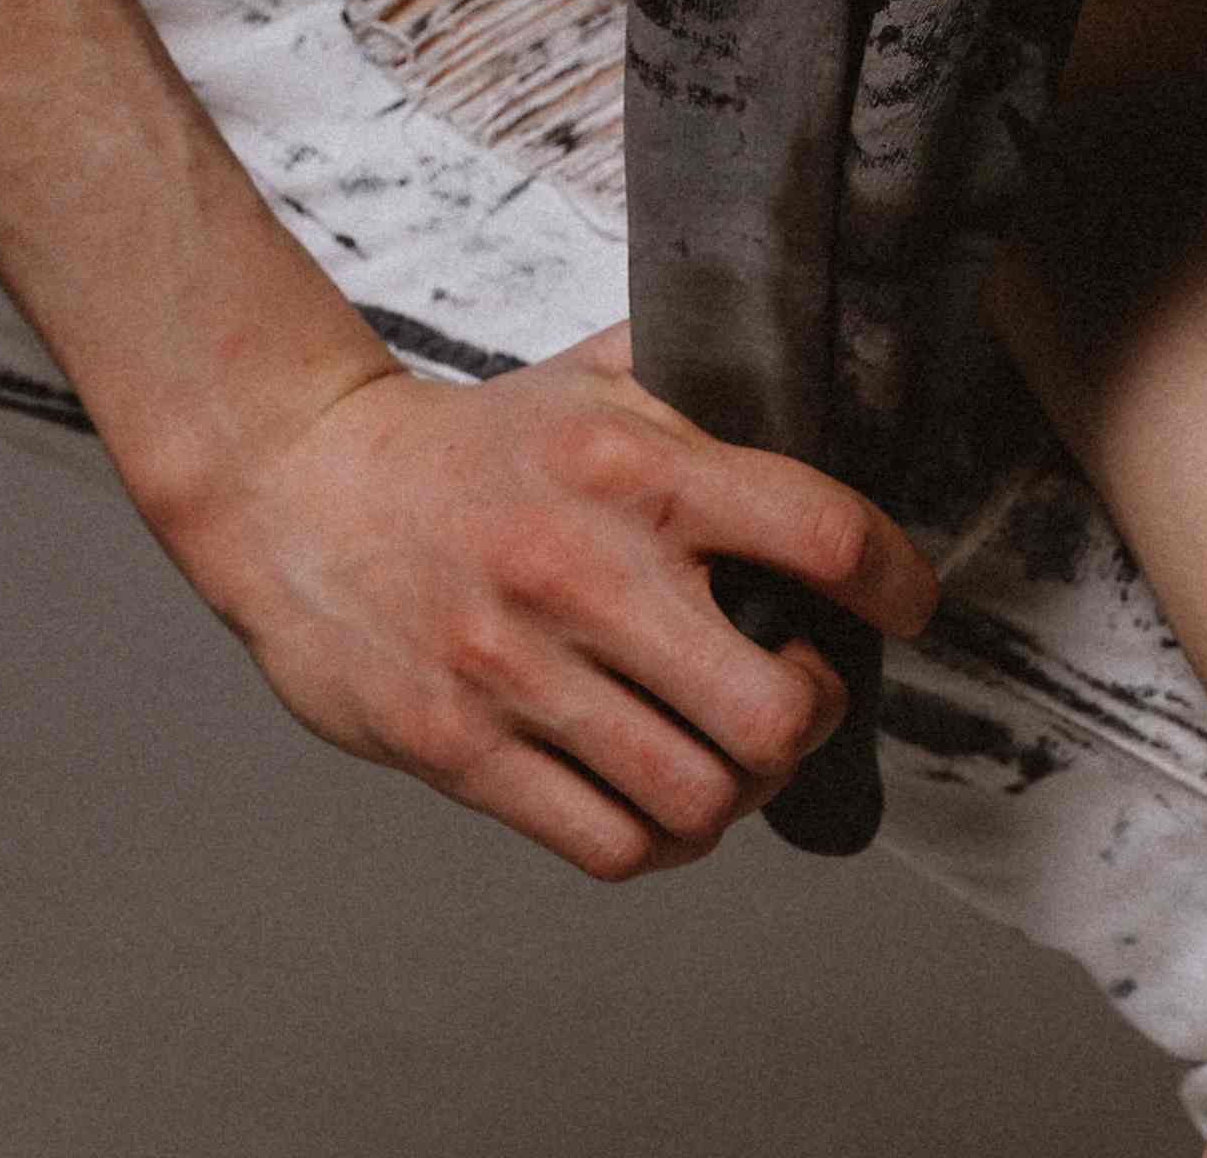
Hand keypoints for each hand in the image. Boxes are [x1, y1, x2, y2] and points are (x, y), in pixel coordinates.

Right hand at [154, 315, 942, 880]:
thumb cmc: (469, 445)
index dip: (896, 579)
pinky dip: (662, 839)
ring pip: (697, 799)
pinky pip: (610, 845)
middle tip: (802, 688)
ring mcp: (515, 669)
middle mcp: (581, 569)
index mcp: (630, 465)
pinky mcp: (459, 747)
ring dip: (740, 790)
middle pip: (771, 712)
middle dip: (813, 715)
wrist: (299, 489)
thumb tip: (819, 361)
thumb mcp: (590, 376)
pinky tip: (661, 792)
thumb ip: (699, 373)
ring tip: (732, 749)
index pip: (819, 532)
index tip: (908, 598)